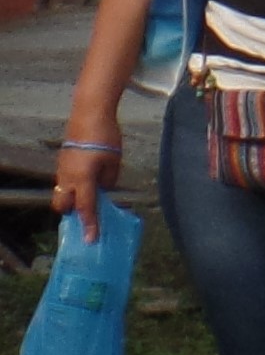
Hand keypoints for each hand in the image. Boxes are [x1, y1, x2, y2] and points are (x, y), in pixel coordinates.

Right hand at [51, 109, 121, 238]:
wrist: (89, 115)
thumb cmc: (106, 138)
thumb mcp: (114, 161)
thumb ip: (108, 180)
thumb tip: (103, 190)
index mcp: (83, 179)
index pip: (86, 208)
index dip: (89, 225)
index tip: (91, 240)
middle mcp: (67, 177)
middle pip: (62, 205)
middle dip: (72, 213)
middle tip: (87, 214)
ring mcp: (62, 170)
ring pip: (60, 193)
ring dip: (71, 200)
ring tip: (88, 198)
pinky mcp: (62, 163)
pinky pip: (63, 182)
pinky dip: (71, 188)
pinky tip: (85, 183)